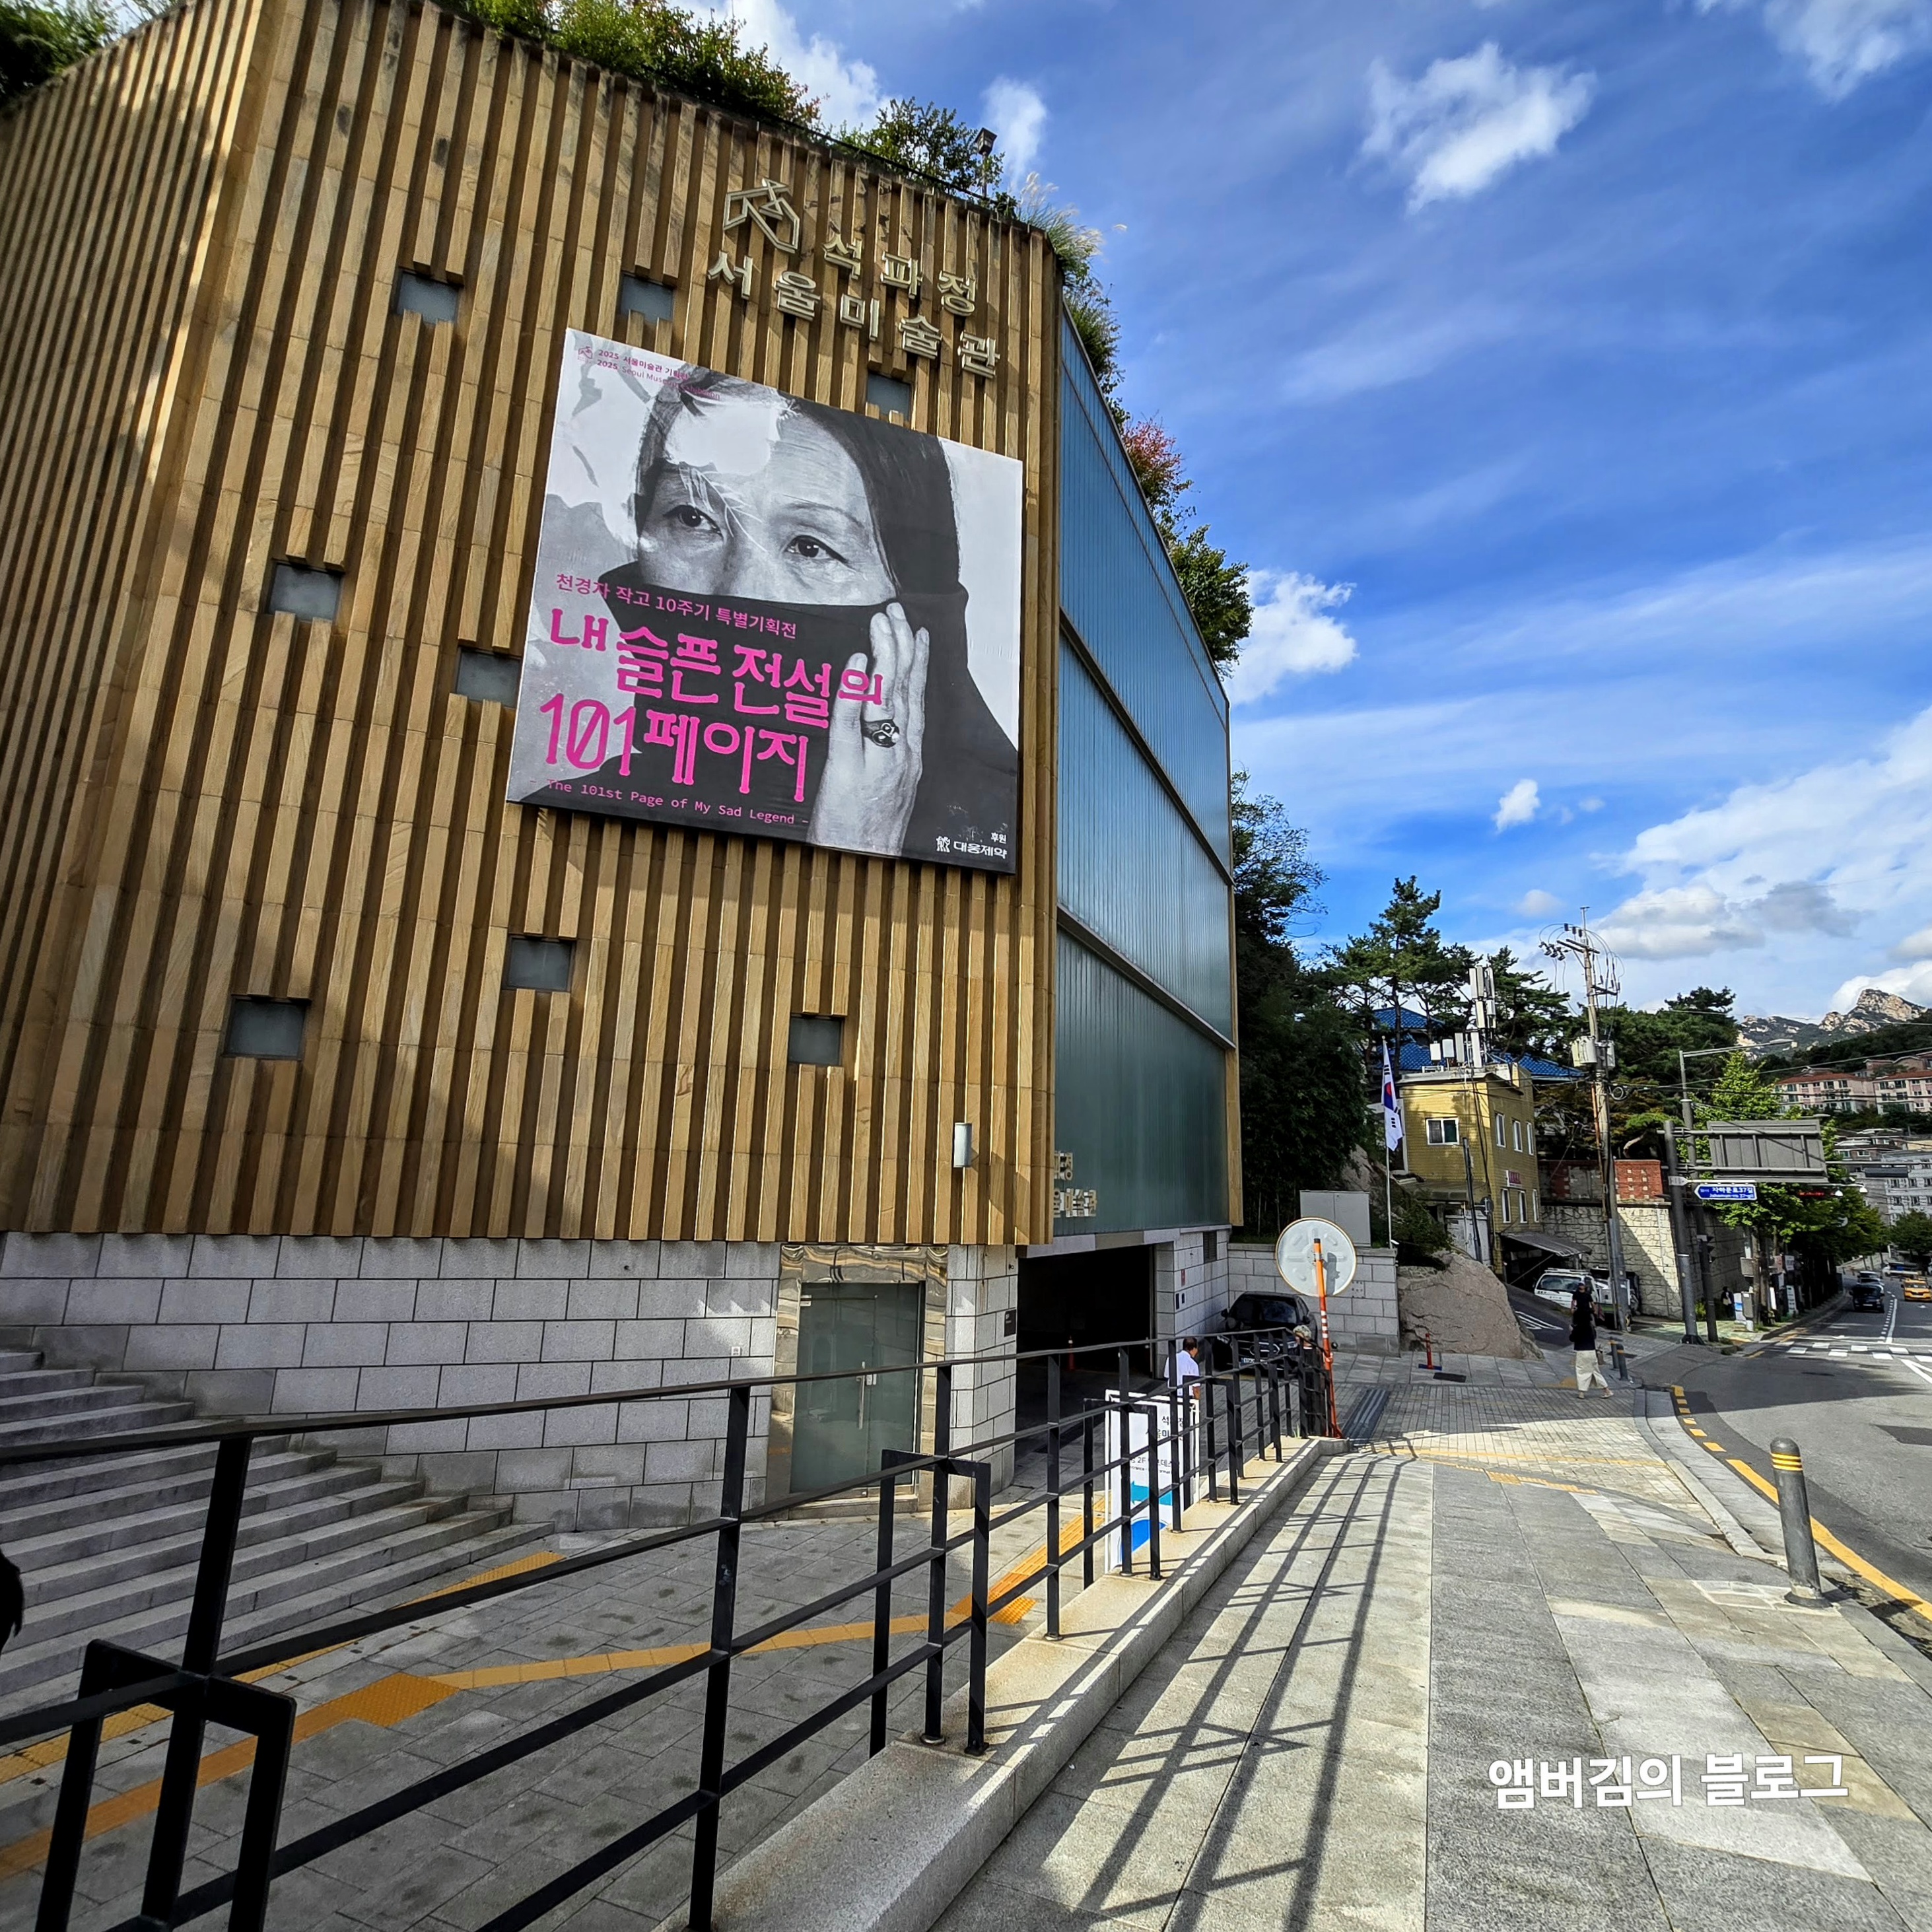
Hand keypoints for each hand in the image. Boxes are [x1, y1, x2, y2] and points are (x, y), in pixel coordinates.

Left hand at [809, 603, 927, 854]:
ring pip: (884, 701)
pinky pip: (849, 726)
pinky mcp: (849, 775)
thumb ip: (885, 756)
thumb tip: (876, 726)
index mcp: (909, 760)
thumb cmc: (868, 835)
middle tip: (892, 611)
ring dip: (882, 657)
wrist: (863, 873)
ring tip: (879, 624)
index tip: (914, 630)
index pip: (915, 700)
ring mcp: (878, 766)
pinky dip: (852, 692)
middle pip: (902, 692)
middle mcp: (901, 758)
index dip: (916, 663)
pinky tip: (855, 664)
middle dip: (899, 647)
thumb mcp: (886, 791)